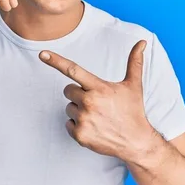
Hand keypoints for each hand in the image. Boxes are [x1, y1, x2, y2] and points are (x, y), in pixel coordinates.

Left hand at [39, 40, 156, 160]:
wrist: (136, 142)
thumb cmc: (133, 111)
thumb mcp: (134, 85)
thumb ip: (134, 62)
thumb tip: (142, 42)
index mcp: (99, 88)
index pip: (73, 70)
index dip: (56, 61)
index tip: (42, 54)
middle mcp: (89, 102)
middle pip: (68, 90)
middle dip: (78, 94)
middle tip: (97, 102)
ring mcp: (84, 119)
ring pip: (68, 107)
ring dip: (79, 110)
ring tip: (97, 116)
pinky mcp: (79, 135)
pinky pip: (68, 123)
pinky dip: (77, 125)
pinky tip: (93, 127)